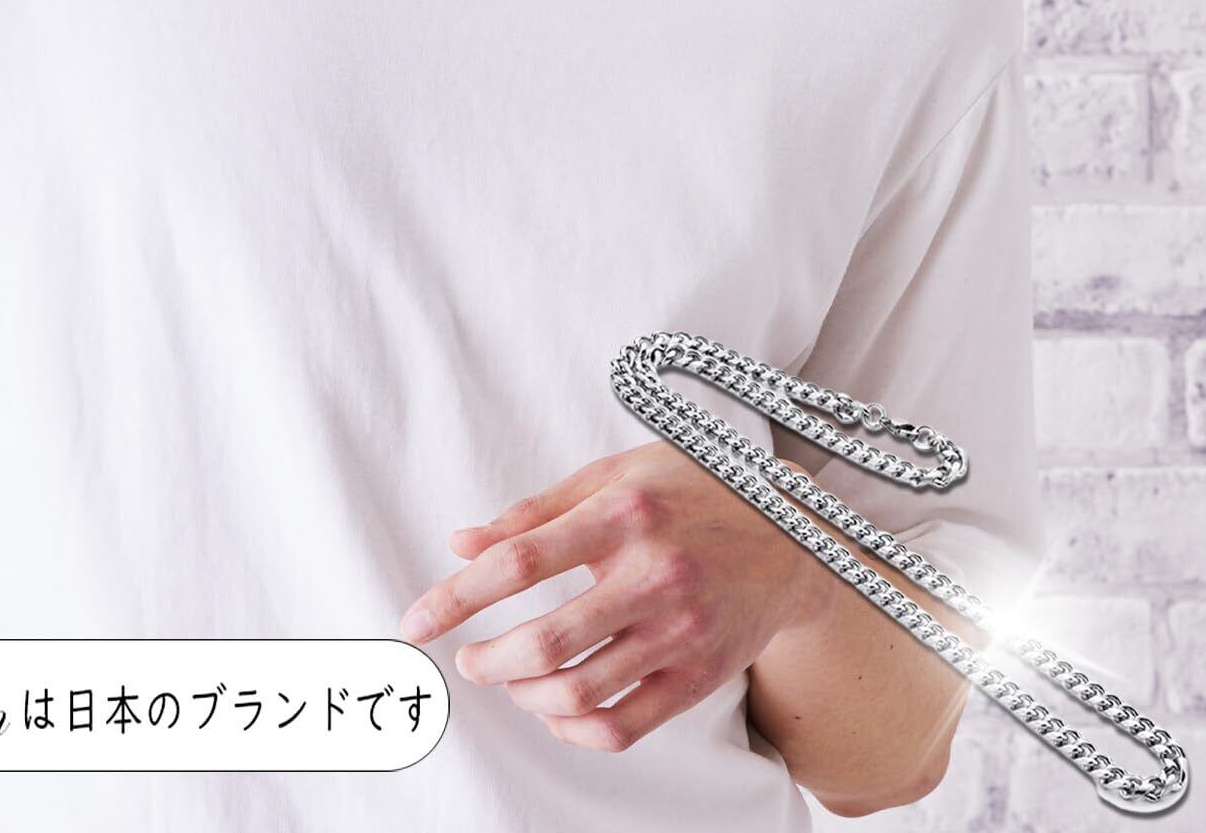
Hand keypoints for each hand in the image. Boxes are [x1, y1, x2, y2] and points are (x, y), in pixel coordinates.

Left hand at [398, 442, 839, 752]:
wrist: (789, 536)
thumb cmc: (691, 492)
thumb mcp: (613, 475)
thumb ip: (535, 512)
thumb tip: (461, 543)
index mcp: (622, 512)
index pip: (520, 560)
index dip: (458, 596)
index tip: (416, 622)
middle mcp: (653, 572)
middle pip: (546, 641)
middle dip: (489, 661)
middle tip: (470, 661)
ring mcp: (680, 630)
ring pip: (581, 692)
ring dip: (526, 696)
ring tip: (512, 679)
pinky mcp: (700, 674)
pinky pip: (624, 725)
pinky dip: (576, 729)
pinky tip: (556, 709)